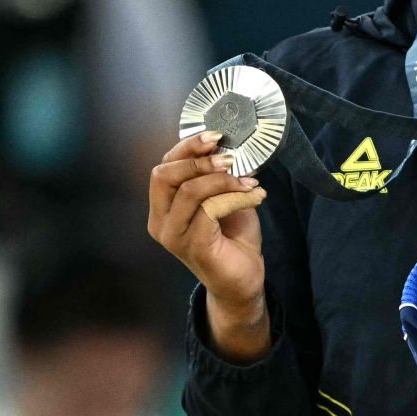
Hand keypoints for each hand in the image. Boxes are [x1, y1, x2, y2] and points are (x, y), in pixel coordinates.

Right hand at [147, 132, 269, 360]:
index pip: (163, 168)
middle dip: (199, 160)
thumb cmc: (232, 238)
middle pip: (165, 176)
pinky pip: (211, 209)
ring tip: (250, 182)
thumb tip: (227, 146)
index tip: (217, 136)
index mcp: (162, 207)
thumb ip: (215, 177)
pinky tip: (255, 197)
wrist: (244, 279)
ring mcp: (174, 236)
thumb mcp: (223, 199)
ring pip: (189, 191)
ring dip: (224, 180)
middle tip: (230, 159)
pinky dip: (235, 197)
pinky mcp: (194, 246)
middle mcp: (161, 222)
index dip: (187, 148)